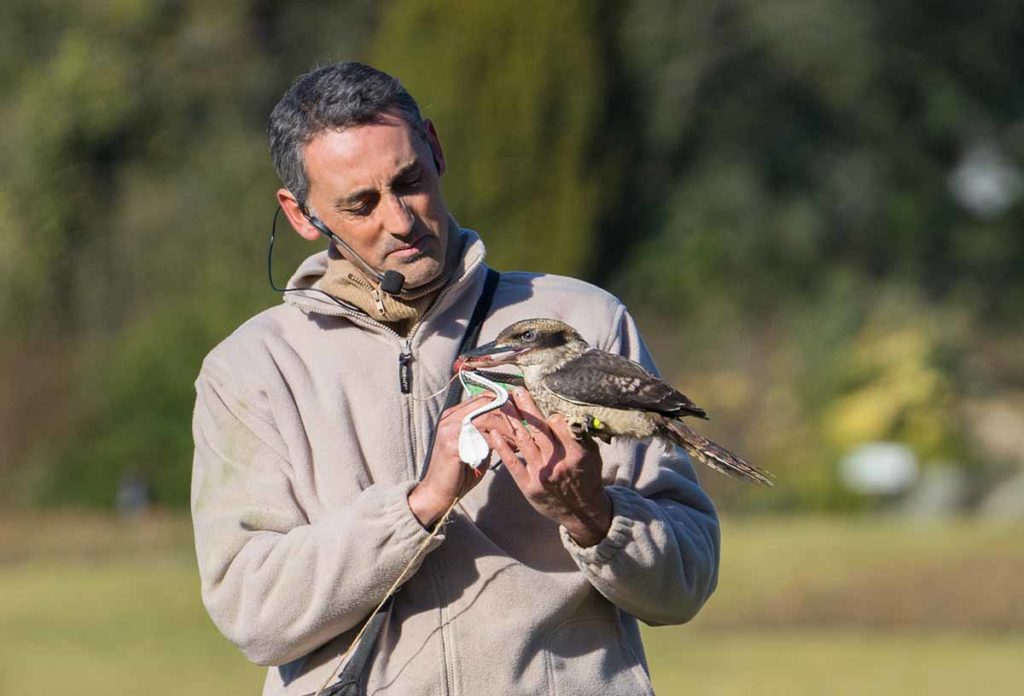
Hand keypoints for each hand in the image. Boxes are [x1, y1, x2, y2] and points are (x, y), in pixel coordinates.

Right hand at [408, 393, 516, 526]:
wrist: (437, 493)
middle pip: (486, 404)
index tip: (523, 411)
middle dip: (509, 413)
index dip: (504, 401)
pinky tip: (512, 451)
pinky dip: (501, 444)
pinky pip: (483, 438)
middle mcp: (450, 418)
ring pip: (487, 419)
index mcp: (453, 415)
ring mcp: (449, 429)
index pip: (482, 398)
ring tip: (522, 439)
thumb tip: (511, 424)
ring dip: (508, 429)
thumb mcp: (474, 446)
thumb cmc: (459, 472)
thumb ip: (486, 432)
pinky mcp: (453, 444)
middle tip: (527, 424)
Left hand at [486, 389, 611, 546]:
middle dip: (526, 407)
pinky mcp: (528, 486)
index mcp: (576, 453)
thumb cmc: (588, 479)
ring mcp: (541, 475)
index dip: (549, 413)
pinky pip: (512, 463)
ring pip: (523, 441)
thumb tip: (567, 412)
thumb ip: (581, 435)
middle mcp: (557, 463)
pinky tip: (494, 434)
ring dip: (511, 421)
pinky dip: (502, 448)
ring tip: (503, 405)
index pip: (558, 423)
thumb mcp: (594, 455)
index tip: (545, 407)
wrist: (583, 513)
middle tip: (516, 391)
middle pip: (537, 428)